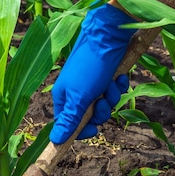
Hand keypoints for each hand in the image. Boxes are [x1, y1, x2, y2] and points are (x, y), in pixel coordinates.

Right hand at [50, 3, 135, 143]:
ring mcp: (91, 84)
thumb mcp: (79, 97)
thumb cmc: (90, 66)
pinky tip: (119, 76)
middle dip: (101, 110)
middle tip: (103, 99)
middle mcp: (76, 92)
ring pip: (105, 104)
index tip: (95, 130)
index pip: (69, 125)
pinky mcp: (105, 76)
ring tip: (111, 82)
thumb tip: (55, 140)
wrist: (108, 35)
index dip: (82, 130)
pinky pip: (114, 91)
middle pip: (90, 117)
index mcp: (64, 98)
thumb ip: (69, 120)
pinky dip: (118, 85)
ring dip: (112, 96)